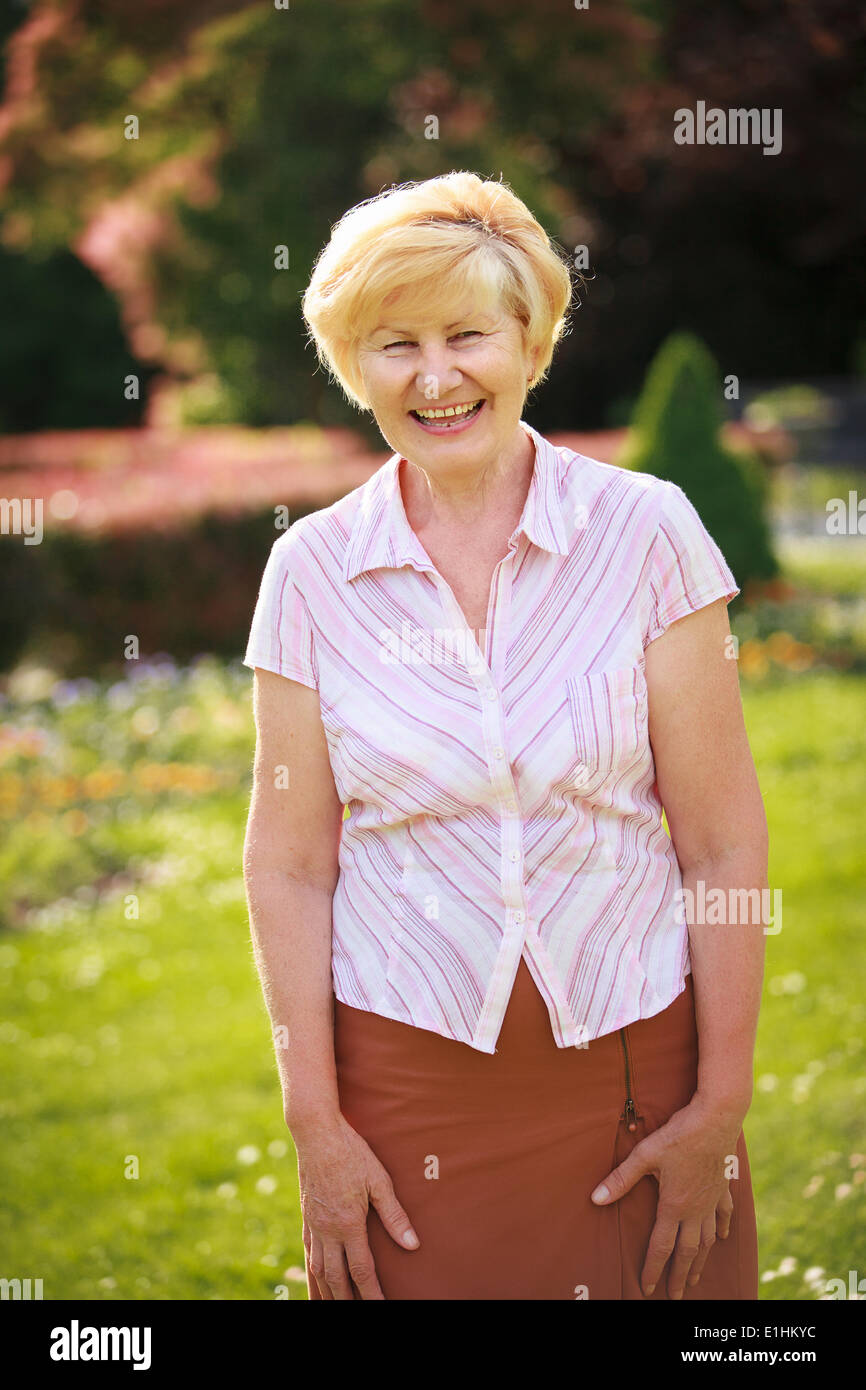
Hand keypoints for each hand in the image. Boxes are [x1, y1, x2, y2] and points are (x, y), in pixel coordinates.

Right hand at [294, 1113, 419, 1299]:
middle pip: (336, 1278)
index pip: (361, 1270)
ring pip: (318, 1269)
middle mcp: (327, 1230)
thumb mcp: (379, 1180)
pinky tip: (316, 1276)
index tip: (382, 1306)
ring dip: (328, 1292)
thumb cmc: (352, 1152)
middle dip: (348, 1300)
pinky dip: (312, 1270)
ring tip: (336, 1305)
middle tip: (358, 1312)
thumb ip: (395, 1215)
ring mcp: (313, 1224)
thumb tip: (412, 1244)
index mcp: (348, 1224)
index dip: (372, 1293)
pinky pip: (308, 1251)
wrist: (316, 1132)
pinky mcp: (306, 1215)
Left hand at [590, 1095, 744, 1298]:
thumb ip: (621, 1179)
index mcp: (674, 1206)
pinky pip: (724, 1215)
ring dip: (701, 1261)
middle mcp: (695, 1210)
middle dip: (679, 1276)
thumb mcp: (645, 1155)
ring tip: (696, 1278)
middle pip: (687, 1252)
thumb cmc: (678, 1135)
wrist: (716, 1118)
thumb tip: (596, 1198)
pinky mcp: (723, 1188)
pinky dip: (722, 1229)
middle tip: (675, 1296)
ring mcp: (712, 1200)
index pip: (661, 1246)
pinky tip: (722, 1238)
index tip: (647, 1288)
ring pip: (708, 1240)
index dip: (653, 1269)